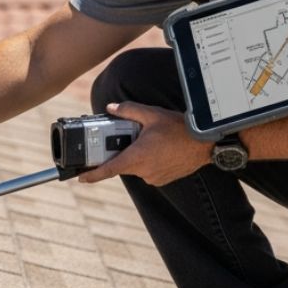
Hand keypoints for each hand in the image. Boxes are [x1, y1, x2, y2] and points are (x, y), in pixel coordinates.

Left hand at [77, 101, 210, 186]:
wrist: (206, 144)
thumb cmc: (179, 129)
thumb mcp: (151, 114)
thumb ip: (127, 111)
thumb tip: (110, 108)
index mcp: (137, 157)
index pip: (109, 169)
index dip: (92, 175)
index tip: (81, 178)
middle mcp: (143, 171)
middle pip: (122, 163)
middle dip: (121, 151)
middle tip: (129, 138)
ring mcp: (154, 177)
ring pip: (135, 166)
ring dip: (136, 155)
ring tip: (150, 140)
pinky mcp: (162, 179)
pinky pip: (147, 170)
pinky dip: (147, 160)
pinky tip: (158, 148)